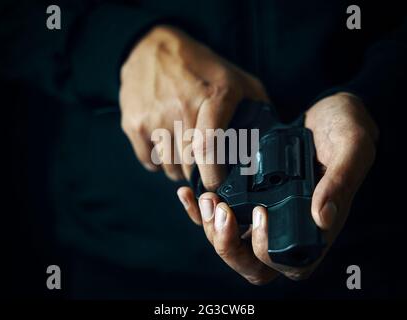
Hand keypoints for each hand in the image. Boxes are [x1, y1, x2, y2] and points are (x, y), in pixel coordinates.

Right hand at [119, 25, 267, 191]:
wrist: (151, 48)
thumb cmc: (201, 67)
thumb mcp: (238, 78)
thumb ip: (259, 107)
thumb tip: (272, 141)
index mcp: (214, 97)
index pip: (209, 149)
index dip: (214, 177)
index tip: (219, 186)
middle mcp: (181, 107)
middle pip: (189, 164)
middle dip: (199, 174)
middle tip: (205, 166)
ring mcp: (154, 117)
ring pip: (169, 167)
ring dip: (180, 169)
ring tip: (186, 152)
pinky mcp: (134, 124)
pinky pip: (149, 161)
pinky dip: (159, 163)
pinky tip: (167, 147)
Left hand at [177, 92, 377, 282]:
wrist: (328, 112)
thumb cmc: (346, 129)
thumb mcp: (351, 147)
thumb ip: (341, 181)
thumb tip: (323, 218)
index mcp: (316, 227)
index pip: (286, 264)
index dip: (266, 250)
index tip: (261, 212)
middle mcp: (287, 227)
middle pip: (251, 263)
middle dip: (228, 245)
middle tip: (218, 209)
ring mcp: (266, 215)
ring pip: (231, 243)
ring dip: (210, 228)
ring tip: (204, 198)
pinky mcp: (249, 198)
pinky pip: (220, 217)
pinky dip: (199, 211)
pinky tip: (188, 193)